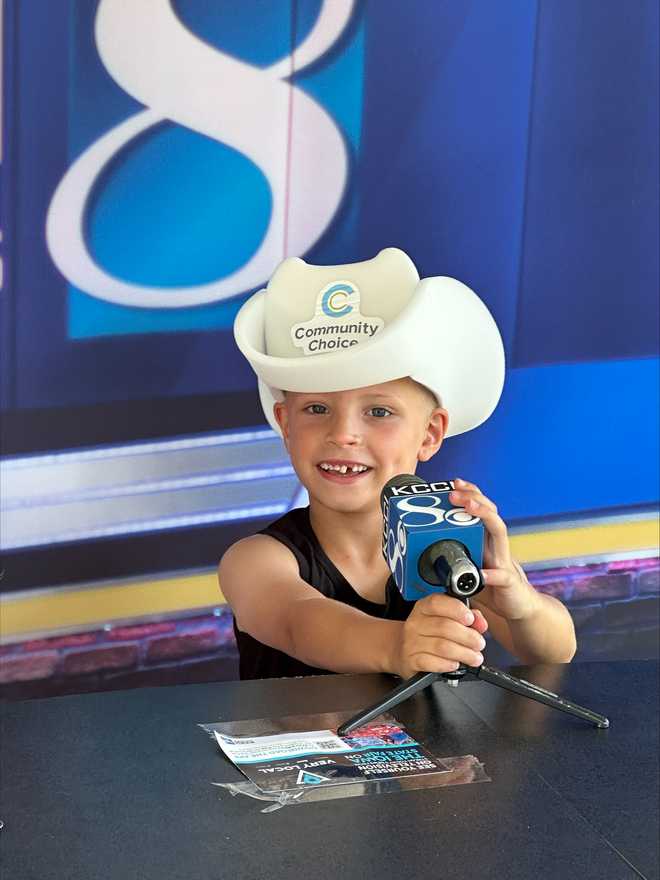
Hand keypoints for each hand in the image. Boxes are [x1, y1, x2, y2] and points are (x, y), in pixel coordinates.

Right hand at [393, 593, 488, 677]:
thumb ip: (466, 617)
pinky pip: (433, 662)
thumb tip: (480, 623)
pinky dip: (448, 664)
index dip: (457, 609)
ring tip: (474, 657)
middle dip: (468, 637)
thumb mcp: (446, 619)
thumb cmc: (429, 635)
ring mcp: (411, 642)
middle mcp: (415, 623)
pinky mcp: (411, 660)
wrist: (402, 651)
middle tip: (479, 643)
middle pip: (445, 627)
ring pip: (442, 646)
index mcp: (423, 608)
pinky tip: (455, 664)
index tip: (471, 619)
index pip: (437, 603)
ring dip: (464, 653)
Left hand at [449, 478, 539, 621]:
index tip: (455, 482)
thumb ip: (450, 561)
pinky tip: (482, 573)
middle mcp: (496, 545)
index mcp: (485, 541)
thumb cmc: (490, 587)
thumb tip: (419, 555)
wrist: (518, 609)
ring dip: (485, 516)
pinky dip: (492, 574)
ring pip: (499, 532)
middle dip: (473, 497)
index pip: (480, 510)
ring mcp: (504, 561)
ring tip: (470, 506)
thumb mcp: (465, 569)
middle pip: (490, 512)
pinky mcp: (509, 583)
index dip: (469, 493)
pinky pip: (501, 576)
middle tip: (455, 491)